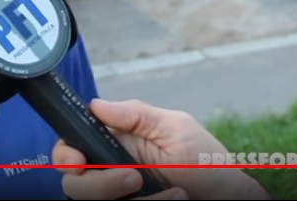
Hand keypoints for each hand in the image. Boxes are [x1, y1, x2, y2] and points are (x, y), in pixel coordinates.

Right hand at [52, 99, 270, 199]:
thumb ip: (135, 115)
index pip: (72, 147)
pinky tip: (174, 200)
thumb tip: (95, 105)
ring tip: (172, 194)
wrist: (231, 199)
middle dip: (99, 183)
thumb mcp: (175, 128)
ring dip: (130, 200)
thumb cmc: (207, 161)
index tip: (77, 162)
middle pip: (75, 184)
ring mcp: (121, 197)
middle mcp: (112, 173)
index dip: (65, 155)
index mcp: (115, 144)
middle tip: (133, 178)